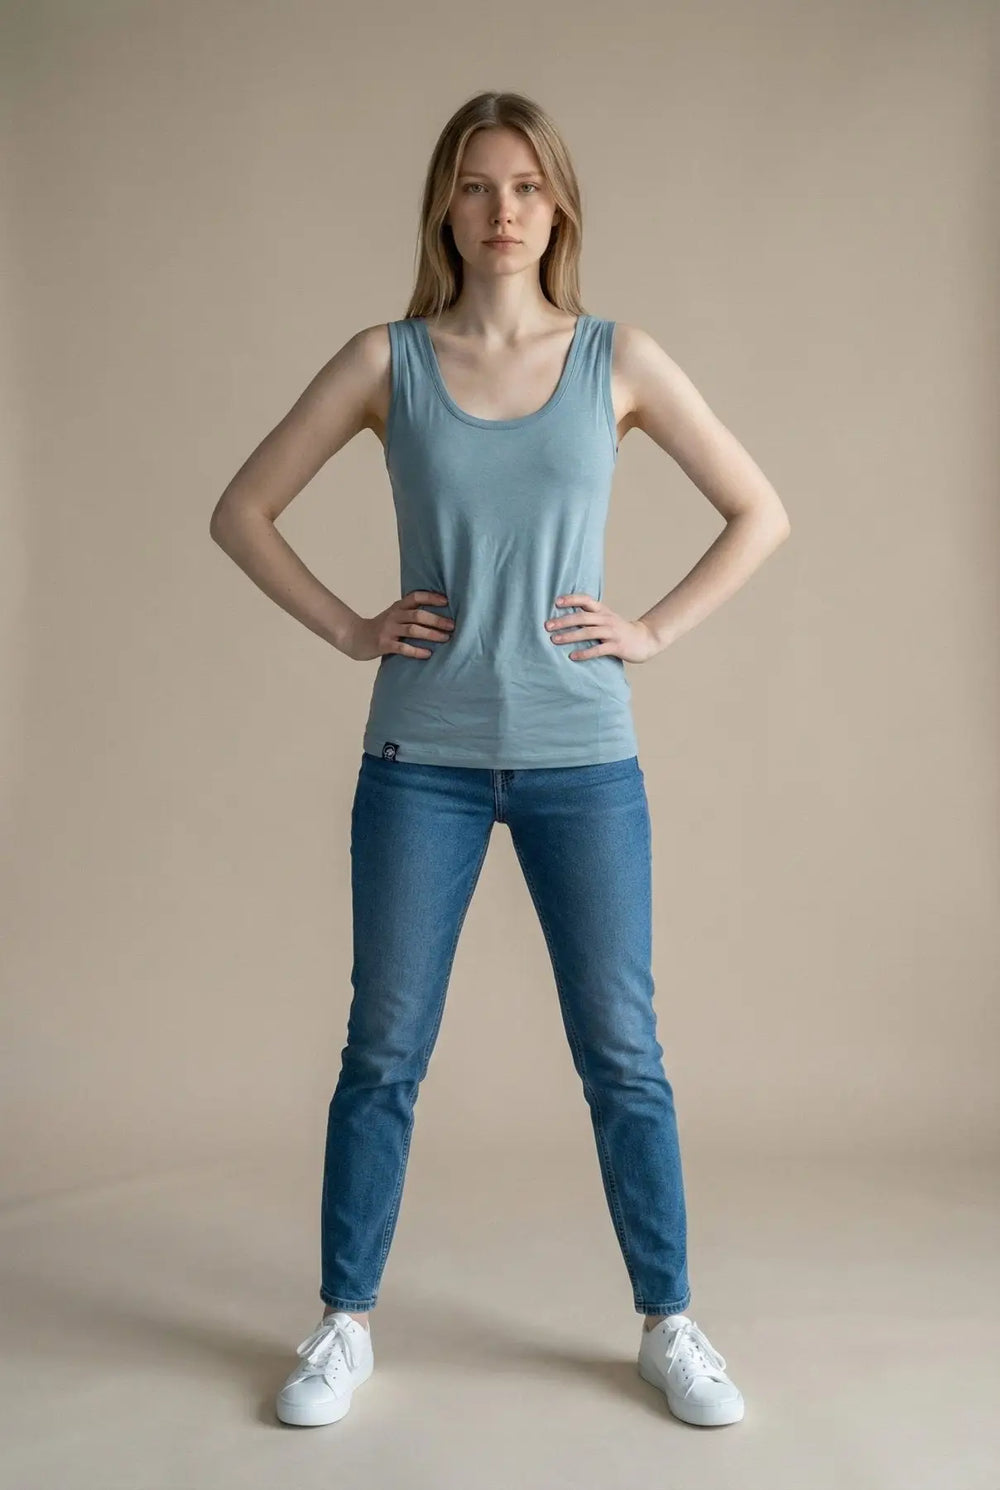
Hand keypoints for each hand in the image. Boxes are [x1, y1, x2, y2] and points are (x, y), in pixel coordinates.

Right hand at [341, 590, 453, 660]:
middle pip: (418, 615)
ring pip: (413, 630)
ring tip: (445, 639)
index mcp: (397, 607)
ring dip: (431, 634)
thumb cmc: (381, 628)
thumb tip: (438, 615)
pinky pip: (403, 648)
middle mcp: (394, 616)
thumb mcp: (394, 615)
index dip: (431, 597)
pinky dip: (417, 651)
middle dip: (437, 620)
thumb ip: (410, 613)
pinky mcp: (384, 645)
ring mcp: (388, 630)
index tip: (447, 601)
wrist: (355, 637)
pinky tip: (428, 654)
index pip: (416, 597)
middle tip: (452, 626)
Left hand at [544, 593, 660, 663]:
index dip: (571, 599)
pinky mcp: (616, 646)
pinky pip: (598, 650)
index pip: (586, 600)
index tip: (556, 602)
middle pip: (582, 617)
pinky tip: (573, 656)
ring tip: (555, 640)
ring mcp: (612, 633)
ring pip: (588, 632)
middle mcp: (606, 619)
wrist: (645, 639)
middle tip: (547, 626)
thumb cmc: (619, 630)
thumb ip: (590, 616)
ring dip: (570, 636)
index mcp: (603, 610)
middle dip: (564, 621)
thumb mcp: (606, 618)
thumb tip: (565, 617)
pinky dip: (585, 653)